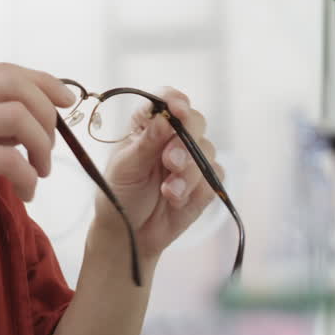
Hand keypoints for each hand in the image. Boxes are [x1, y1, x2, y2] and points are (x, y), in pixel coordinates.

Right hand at [0, 63, 74, 254]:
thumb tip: (36, 110)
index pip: (5, 70)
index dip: (44, 82)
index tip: (66, 102)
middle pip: (15, 84)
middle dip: (47, 113)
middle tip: (50, 146)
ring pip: (19, 117)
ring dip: (42, 147)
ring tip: (39, 172)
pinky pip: (10, 158)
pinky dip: (29, 177)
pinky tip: (25, 192)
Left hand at [91, 88, 222, 260]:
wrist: (129, 234)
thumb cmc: (119, 193)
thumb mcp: (126, 167)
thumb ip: (146, 143)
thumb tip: (165, 118)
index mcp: (148, 125)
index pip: (166, 100)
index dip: (174, 101)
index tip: (177, 111)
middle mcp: (173, 137)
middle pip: (195, 121)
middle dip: (185, 141)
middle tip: (170, 162)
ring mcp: (191, 159)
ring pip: (207, 151)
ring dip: (189, 172)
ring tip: (168, 192)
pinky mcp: (204, 183)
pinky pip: (215, 176)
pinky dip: (197, 189)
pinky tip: (177, 201)